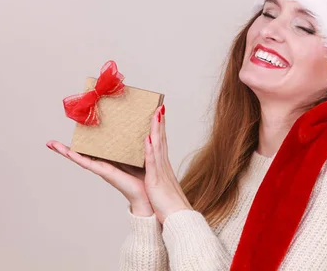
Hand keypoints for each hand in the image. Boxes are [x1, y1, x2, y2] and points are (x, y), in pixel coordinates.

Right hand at [45, 140, 154, 216]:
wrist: (147, 194)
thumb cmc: (144, 175)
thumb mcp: (137, 156)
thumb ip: (135, 144)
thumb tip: (140, 129)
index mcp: (109, 160)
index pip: (92, 149)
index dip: (80, 143)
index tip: (68, 135)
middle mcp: (102, 164)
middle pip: (81, 154)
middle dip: (65, 149)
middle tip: (50, 142)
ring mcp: (101, 169)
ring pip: (80, 158)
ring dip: (65, 152)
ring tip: (52, 145)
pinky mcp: (104, 172)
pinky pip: (88, 164)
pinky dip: (77, 158)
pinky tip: (69, 152)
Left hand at [145, 104, 192, 223]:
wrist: (178, 218)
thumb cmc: (168, 206)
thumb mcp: (160, 187)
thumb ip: (157, 177)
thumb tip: (153, 173)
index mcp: (163, 167)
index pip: (162, 143)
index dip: (160, 128)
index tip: (158, 114)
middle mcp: (163, 166)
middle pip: (162, 139)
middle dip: (159, 122)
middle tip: (158, 107)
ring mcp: (161, 171)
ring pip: (159, 146)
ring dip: (157, 129)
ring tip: (155, 114)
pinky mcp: (156, 180)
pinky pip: (153, 162)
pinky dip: (151, 149)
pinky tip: (148, 137)